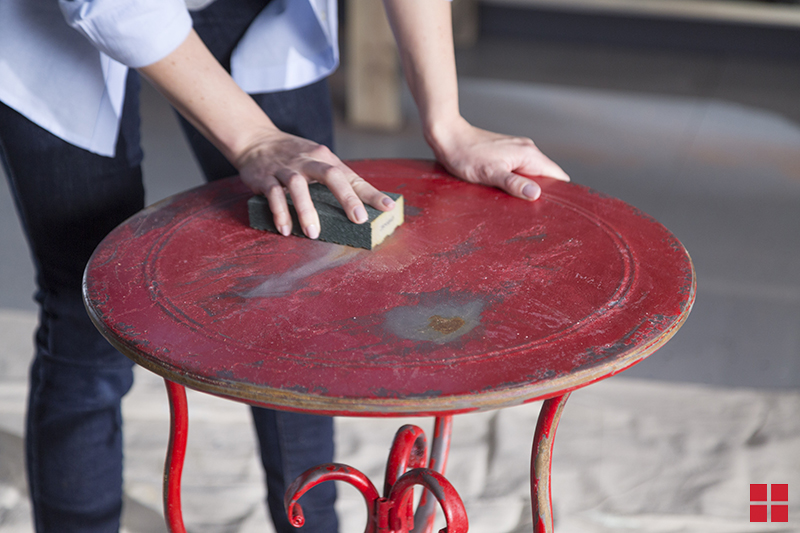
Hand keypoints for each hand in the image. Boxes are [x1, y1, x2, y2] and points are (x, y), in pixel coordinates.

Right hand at [234, 131, 395, 238]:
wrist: (256, 139)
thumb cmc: (295, 156)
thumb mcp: (318, 160)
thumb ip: (338, 179)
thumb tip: (364, 205)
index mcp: (326, 158)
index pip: (352, 177)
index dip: (371, 193)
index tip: (388, 207)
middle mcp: (308, 161)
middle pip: (331, 175)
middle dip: (346, 197)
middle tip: (358, 219)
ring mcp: (286, 168)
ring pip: (298, 186)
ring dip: (307, 210)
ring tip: (314, 233)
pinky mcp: (266, 177)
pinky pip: (273, 195)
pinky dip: (280, 213)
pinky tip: (285, 229)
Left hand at [428, 117, 569, 200]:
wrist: (449, 137)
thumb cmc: (466, 155)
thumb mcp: (490, 173)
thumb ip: (514, 184)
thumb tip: (536, 194)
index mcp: (528, 154)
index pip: (557, 175)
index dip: (562, 192)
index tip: (558, 208)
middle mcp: (527, 149)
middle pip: (547, 175)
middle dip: (546, 192)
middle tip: (539, 212)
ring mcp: (517, 150)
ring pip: (533, 173)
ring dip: (531, 188)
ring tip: (526, 205)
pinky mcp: (506, 153)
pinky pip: (521, 169)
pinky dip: (520, 181)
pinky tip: (512, 192)